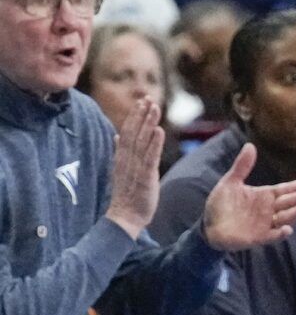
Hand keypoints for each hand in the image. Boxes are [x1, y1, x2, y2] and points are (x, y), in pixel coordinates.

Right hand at [106, 99, 165, 238]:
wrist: (124, 217)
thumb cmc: (127, 195)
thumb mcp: (123, 170)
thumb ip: (122, 152)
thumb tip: (118, 136)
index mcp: (122, 157)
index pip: (128, 132)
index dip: (135, 116)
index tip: (142, 101)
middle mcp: (127, 159)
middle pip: (134, 132)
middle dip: (141, 114)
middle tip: (148, 97)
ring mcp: (136, 167)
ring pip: (142, 141)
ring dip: (148, 123)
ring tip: (154, 107)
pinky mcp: (145, 177)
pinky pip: (150, 157)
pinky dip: (154, 143)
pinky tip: (159, 130)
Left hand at [200, 142, 295, 250]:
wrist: (209, 226)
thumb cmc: (221, 204)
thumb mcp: (230, 182)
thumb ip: (242, 166)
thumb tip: (250, 145)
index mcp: (264, 195)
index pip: (285, 190)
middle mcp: (269, 209)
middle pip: (289, 203)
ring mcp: (266, 223)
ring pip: (285, 218)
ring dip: (295, 214)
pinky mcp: (260, 237)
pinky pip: (273, 235)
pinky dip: (281, 233)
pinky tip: (287, 229)